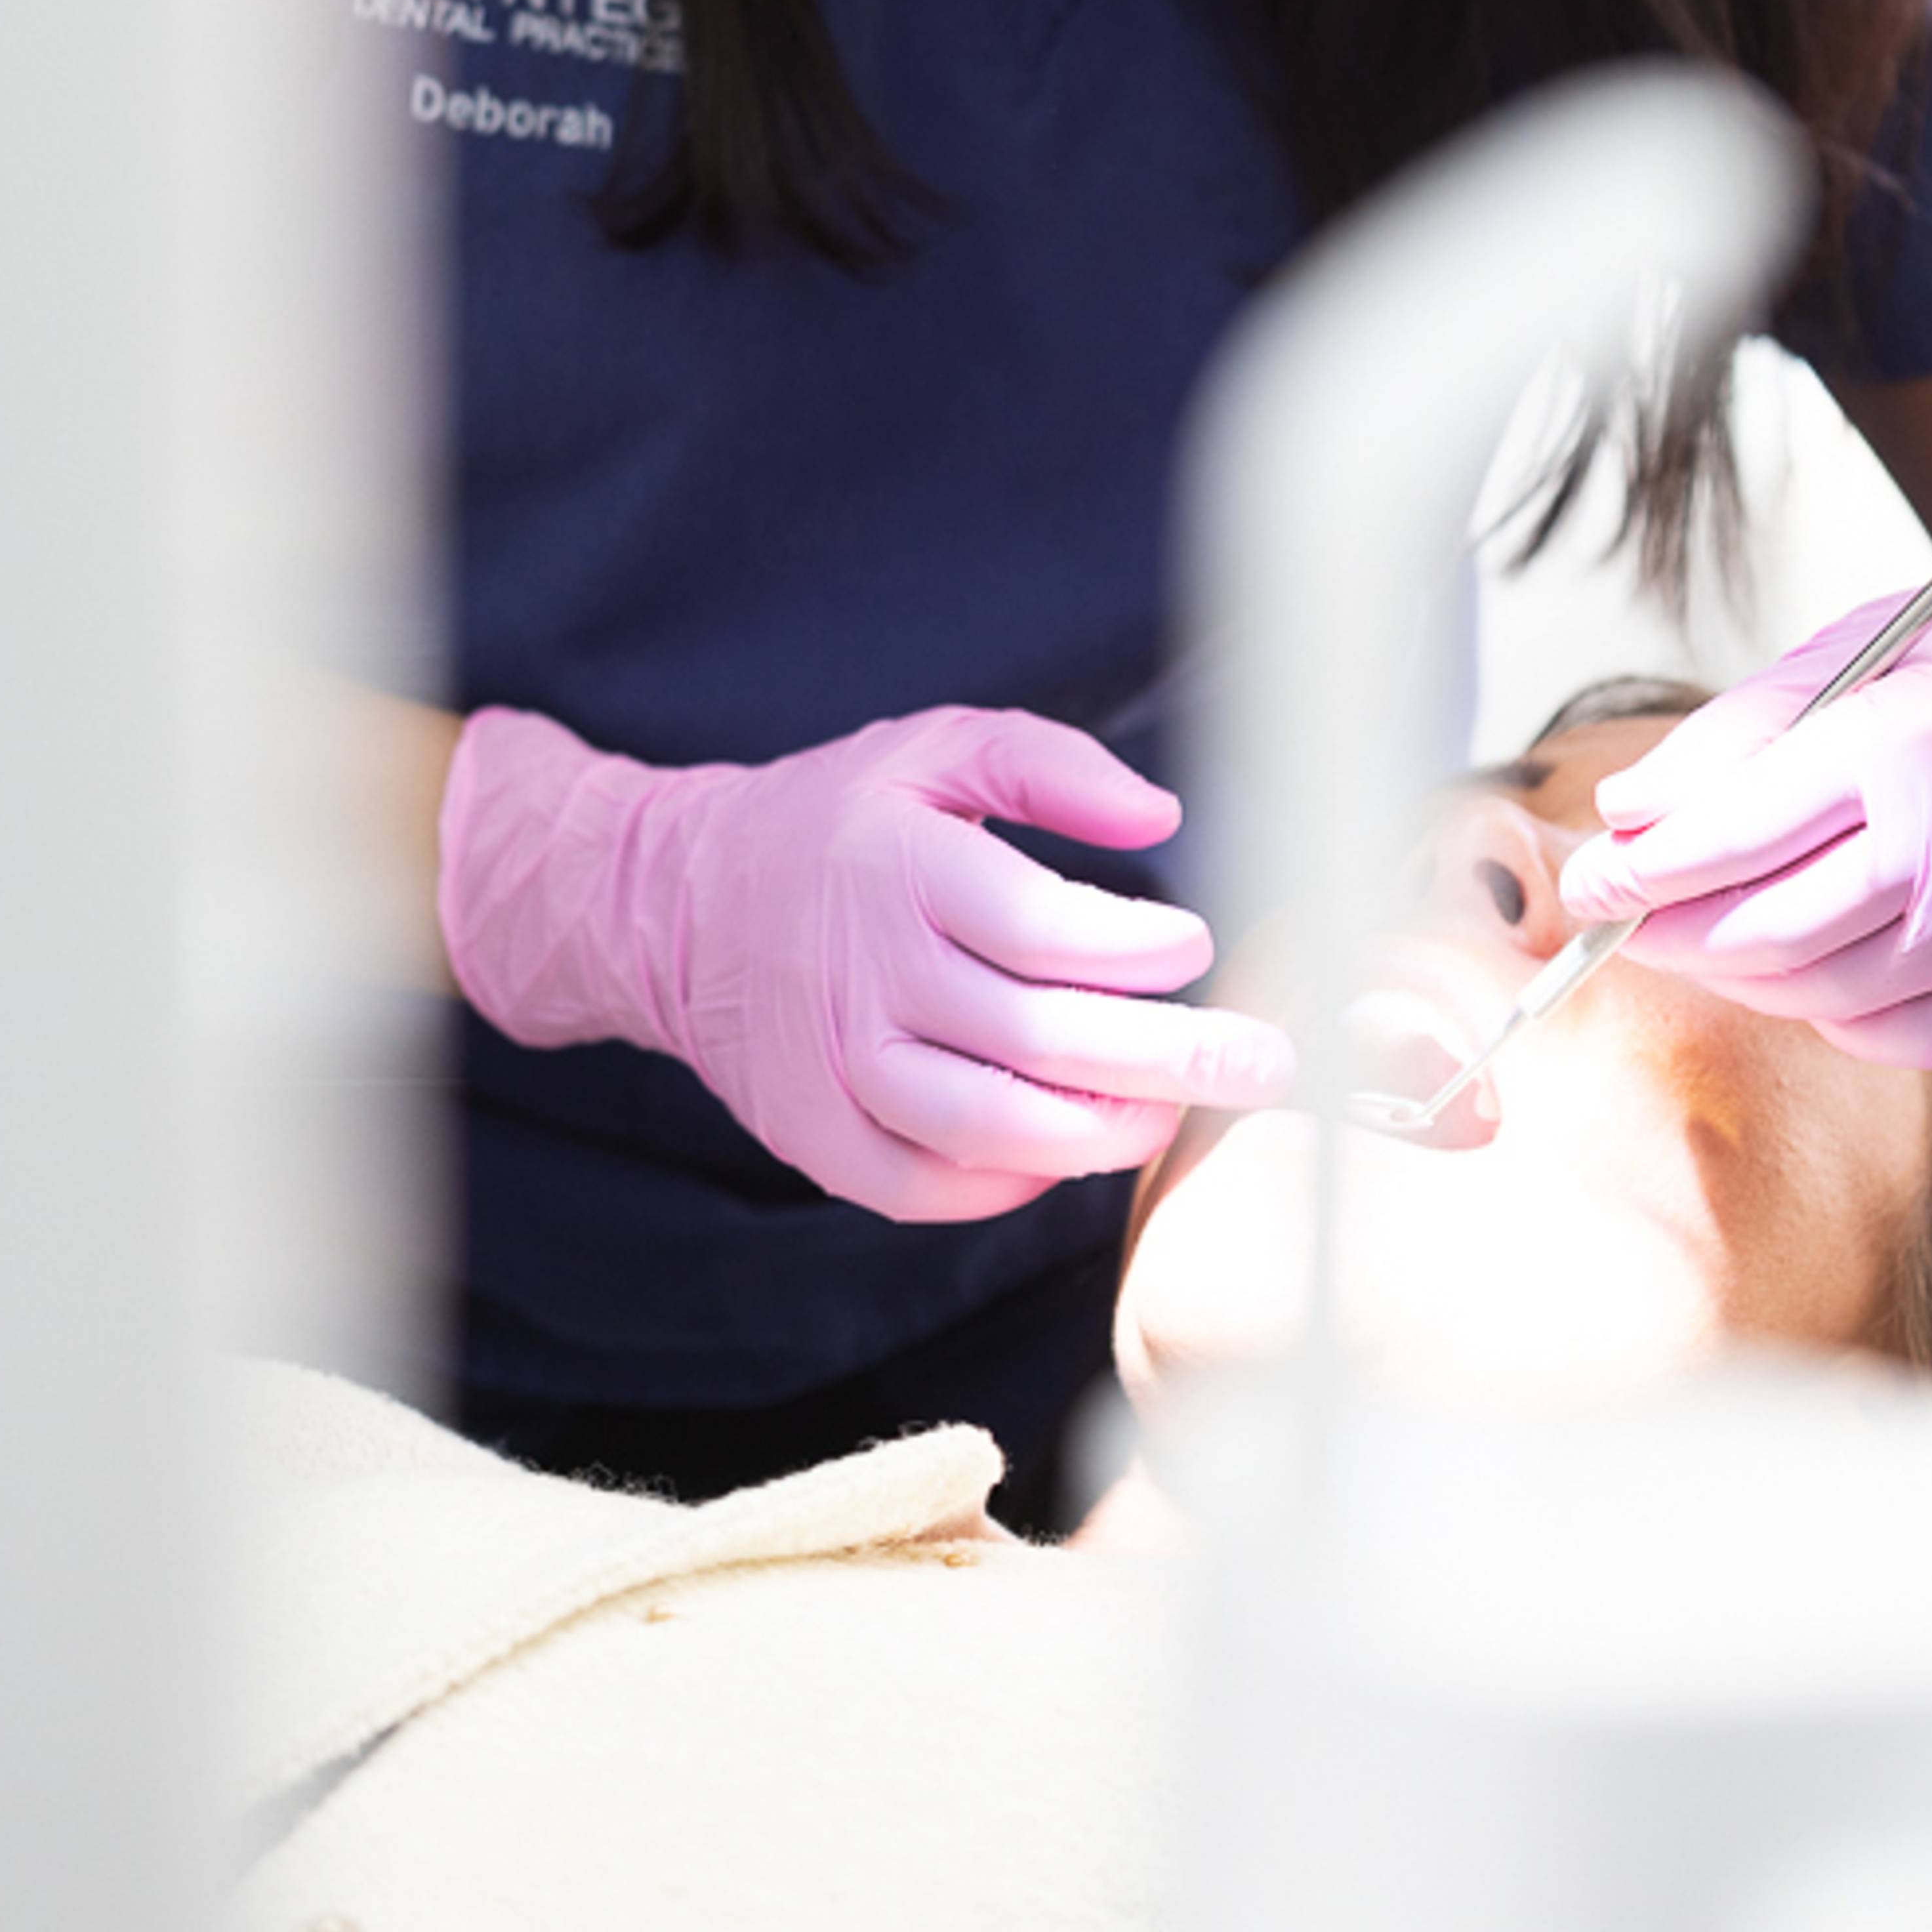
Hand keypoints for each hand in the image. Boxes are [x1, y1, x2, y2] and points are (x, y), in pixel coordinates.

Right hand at [437, 700, 1296, 1219]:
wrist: (671, 902)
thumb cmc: (833, 820)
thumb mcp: (930, 746)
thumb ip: (1051, 764)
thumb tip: (1162, 818)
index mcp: (900, 867)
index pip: (1043, 928)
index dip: (1139, 950)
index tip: (1199, 946)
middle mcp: (865, 972)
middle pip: (1041, 1039)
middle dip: (1172, 1060)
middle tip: (1260, 1066)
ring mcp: (835, 1065)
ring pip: (992, 1127)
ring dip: (1103, 1131)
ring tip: (1170, 1114)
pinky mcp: (813, 1134)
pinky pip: (929, 1184)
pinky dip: (1011, 1180)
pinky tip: (1065, 1149)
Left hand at [1556, 522, 1931, 1062]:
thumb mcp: (1833, 660)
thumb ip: (1723, 743)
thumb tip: (1622, 817)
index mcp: (1905, 738)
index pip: (1737, 833)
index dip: (1643, 873)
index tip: (1585, 887)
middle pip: (1781, 928)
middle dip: (1676, 936)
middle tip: (1620, 926)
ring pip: (1841, 991)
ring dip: (1749, 982)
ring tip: (1703, 946)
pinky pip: (1922, 1034)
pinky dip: (1847, 1023)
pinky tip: (1808, 985)